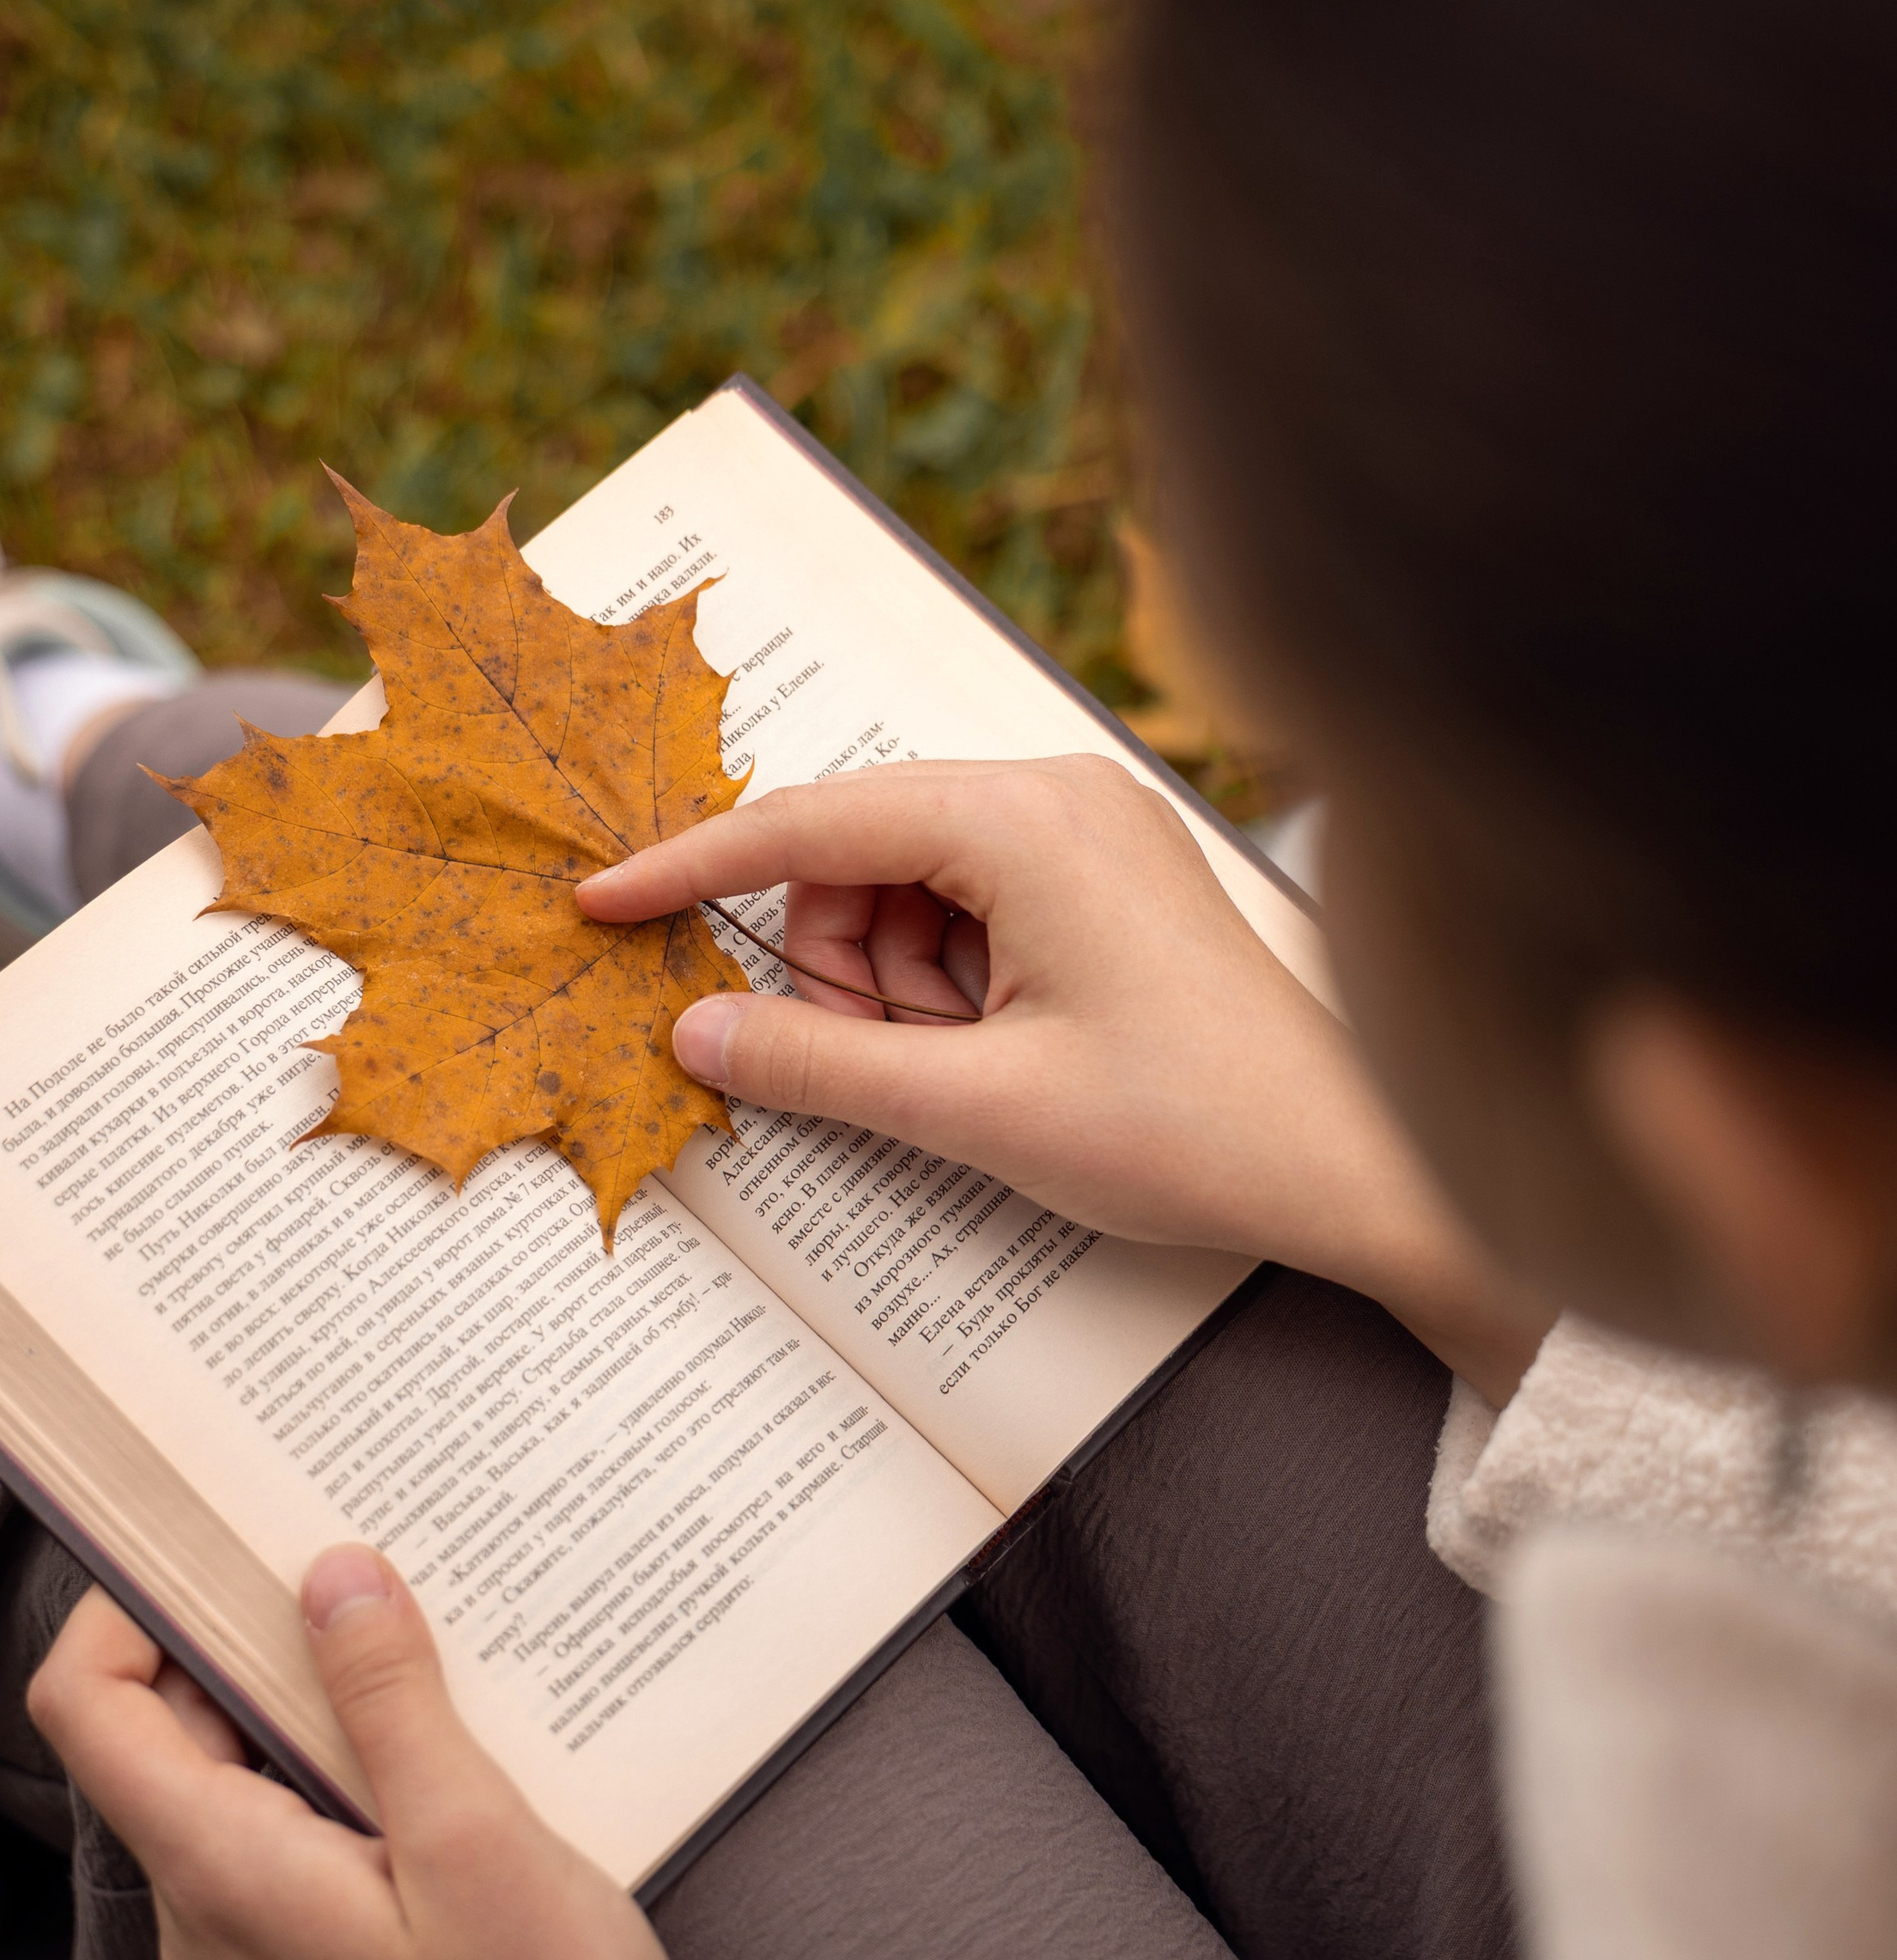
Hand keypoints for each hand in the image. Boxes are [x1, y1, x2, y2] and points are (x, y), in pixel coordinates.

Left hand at [28, 1550, 697, 1959]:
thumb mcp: (477, 1837)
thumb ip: (388, 1699)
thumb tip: (329, 1571)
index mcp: (221, 1881)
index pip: (87, 1708)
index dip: (131, 1605)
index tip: (227, 1540)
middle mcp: (205, 1923)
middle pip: (157, 1736)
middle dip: (239, 1637)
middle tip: (351, 1561)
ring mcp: (248, 1957)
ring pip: (225, 1784)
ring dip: (298, 1702)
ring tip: (409, 1642)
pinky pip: (277, 1838)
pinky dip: (329, 1769)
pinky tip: (428, 1742)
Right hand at [579, 756, 1547, 1400]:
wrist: (1358, 1165)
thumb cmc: (1195, 1128)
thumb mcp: (979, 1109)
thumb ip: (822, 1064)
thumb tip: (695, 1030)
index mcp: (1025, 819)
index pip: (812, 819)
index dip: (694, 867)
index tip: (601, 900)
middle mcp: (1058, 794)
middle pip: (860, 849)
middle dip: (838, 960)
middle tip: (886, 1062)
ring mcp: (1090, 831)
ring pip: (908, 884)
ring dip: (896, 981)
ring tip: (965, 1069)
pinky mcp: (1108, 879)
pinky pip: (971, 905)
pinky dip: (949, 980)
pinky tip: (997, 1052)